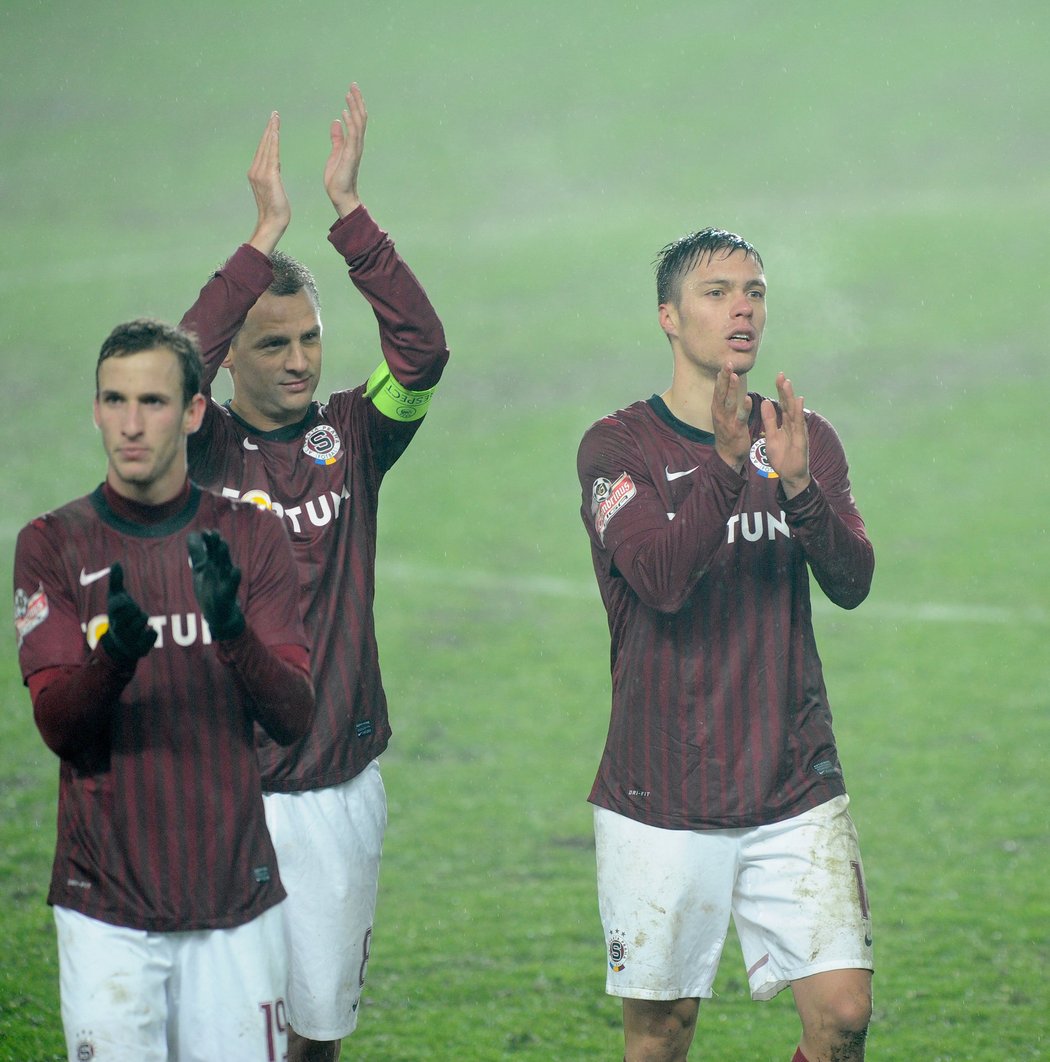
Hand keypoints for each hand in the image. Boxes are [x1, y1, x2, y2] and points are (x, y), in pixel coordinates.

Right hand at [101, 562, 156, 663]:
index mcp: (112, 617)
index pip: (123, 605)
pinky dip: (152, 632)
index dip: (128, 604)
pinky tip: (144, 634)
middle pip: (138, 612)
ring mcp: (129, 641)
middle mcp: (119, 630)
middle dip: (138, 612)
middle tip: (132, 618)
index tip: (126, 606)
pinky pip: (153, 633)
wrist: (119, 644)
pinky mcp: (140, 649)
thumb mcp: (116, 598)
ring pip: (146, 621)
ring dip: (144, 621)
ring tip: (136, 626)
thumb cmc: (119, 616)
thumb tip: (116, 563)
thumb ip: (116, 581)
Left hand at [188, 531, 245, 640]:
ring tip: (223, 544)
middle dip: (217, 545)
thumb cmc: (211, 591)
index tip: (205, 532)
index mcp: (213, 566)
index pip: (211, 551)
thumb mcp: (200, 571)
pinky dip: (234, 578)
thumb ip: (197, 553)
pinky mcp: (228, 596)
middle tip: (215, 533)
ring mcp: (225, 583)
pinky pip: (232, 586)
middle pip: (219, 556)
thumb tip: (192, 535)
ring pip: (225, 567)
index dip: (209, 542)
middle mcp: (221, 572)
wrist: (221, 616)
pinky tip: (236, 569)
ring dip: (224, 556)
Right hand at [248, 111, 290, 255]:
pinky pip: (272, 155)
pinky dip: (273, 142)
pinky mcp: (268, 177)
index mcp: (255, 173)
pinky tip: (276, 132)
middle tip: (275, 114)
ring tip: (276, 118)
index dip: (267, 135)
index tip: (272, 123)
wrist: (272, 222)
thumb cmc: (276, 210)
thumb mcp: (274, 188)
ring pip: (267, 147)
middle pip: (263, 145)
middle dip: (269, 128)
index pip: (263, 150)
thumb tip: (276, 164)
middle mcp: (255, 170)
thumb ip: (273, 174)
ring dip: (271, 131)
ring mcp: (260, 173)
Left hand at [323, 82, 366, 217]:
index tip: (350, 91)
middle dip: (357, 101)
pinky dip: (349, 123)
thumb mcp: (335, 153)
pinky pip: (352, 136)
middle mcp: (357, 144)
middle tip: (353, 85)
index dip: (354, 105)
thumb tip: (335, 121)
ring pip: (358, 124)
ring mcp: (355, 149)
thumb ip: (337, 138)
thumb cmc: (338, 178)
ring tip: (349, 93)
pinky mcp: (350, 155)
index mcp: (353, 143)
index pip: (356, 120)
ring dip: (354, 108)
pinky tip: (344, 112)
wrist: (340, 196)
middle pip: (360, 118)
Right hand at [711, 362, 752, 471]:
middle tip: (727, 364)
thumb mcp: (722, 415)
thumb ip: (724, 400)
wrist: (728, 456)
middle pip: (721, 392)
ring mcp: (727, 421)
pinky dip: (744, 408)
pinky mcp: (736, 430)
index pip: (718, 389)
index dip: (721, 376)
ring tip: (735, 376)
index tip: (725, 363)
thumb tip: (724, 382)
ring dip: (731, 389)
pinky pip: (741, 417)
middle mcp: (719, 413)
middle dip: (724, 378)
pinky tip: (747, 399)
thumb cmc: (727, 433)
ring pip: (729, 402)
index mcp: (717, 408)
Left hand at [760, 372, 810, 497]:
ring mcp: (798, 430)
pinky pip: (799, 424)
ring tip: (787, 383)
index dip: (780, 391)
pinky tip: (798, 401)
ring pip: (794, 411)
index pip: (782, 404)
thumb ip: (769, 420)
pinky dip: (798, 412)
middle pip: (788, 404)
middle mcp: (793, 424)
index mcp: (785, 423)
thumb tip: (766, 403)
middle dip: (785, 390)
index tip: (778, 377)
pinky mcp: (801, 438)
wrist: (790, 475)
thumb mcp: (770, 436)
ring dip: (790, 397)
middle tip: (781, 375)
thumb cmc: (781, 457)